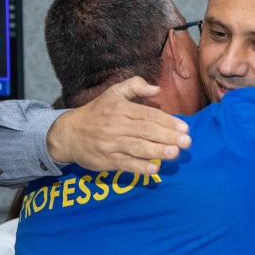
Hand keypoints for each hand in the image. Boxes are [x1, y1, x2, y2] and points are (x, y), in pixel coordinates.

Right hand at [46, 77, 191, 174]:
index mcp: (121, 108)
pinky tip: (154, 168)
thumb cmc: (95, 112)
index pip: (148, 115)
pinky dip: (139, 167)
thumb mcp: (112, 93)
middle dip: (168, 136)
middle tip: (186, 141)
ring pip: (137, 147)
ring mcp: (111, 144)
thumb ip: (135, 86)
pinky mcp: (106, 160)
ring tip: (175, 153)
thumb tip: (157, 89)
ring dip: (157, 151)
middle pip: (146, 131)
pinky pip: (125, 163)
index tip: (184, 127)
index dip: (168, 121)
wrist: (68, 133)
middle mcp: (117, 125)